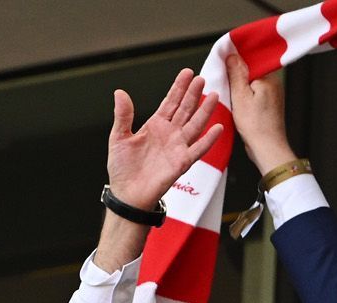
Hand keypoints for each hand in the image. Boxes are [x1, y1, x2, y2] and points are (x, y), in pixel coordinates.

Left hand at [104, 68, 222, 209]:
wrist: (126, 195)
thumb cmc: (123, 169)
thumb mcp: (118, 138)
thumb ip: (123, 115)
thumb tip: (120, 93)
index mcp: (155, 126)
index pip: (170, 102)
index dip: (178, 88)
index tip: (187, 73)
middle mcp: (169, 134)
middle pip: (185, 110)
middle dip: (193, 94)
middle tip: (201, 79)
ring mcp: (177, 147)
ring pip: (194, 125)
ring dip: (205, 111)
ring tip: (214, 96)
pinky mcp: (181, 163)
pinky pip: (197, 150)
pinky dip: (208, 140)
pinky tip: (217, 128)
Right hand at [225, 53, 296, 172]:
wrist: (267, 148)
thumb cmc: (256, 126)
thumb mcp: (240, 97)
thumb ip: (236, 74)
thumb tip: (232, 55)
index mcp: (268, 77)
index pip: (252, 57)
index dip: (237, 57)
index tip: (224, 59)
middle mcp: (274, 83)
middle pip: (252, 69)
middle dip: (237, 72)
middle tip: (223, 78)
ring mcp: (272, 94)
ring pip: (252, 81)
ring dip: (240, 84)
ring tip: (229, 92)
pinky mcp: (269, 104)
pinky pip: (255, 92)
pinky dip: (245, 94)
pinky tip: (236, 102)